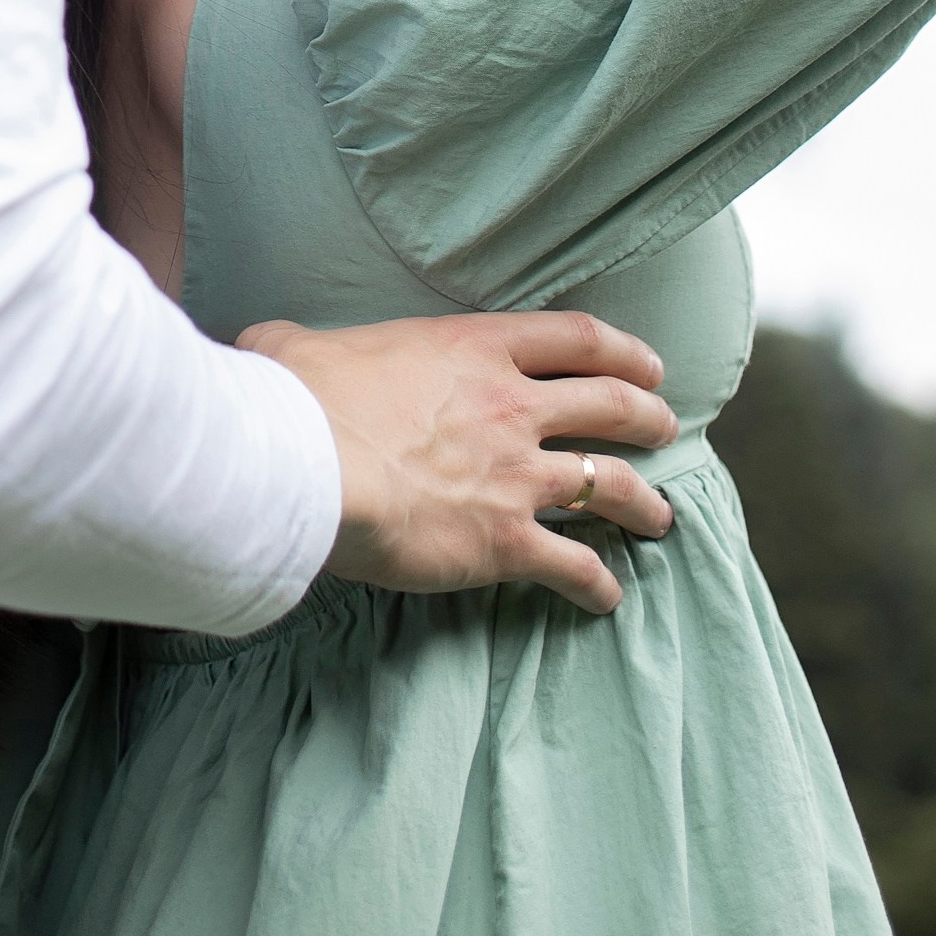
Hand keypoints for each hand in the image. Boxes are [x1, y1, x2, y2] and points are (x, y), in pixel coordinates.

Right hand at [244, 309, 677, 617]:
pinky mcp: (506, 542)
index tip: (645, 364)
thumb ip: (305, 345)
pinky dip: (597, 583)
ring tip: (662, 516)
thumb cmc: (295, 398)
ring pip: (609, 484)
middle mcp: (511, 405)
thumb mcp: (301, 346)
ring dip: (643, 502)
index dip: (620, 350)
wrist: (304, 463)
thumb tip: (268, 348)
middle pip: (610, 404)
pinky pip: (573, 565)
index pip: (573, 337)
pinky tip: (607, 597)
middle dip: (647, 417)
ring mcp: (516, 475)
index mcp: (472, 347)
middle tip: (666, 427)